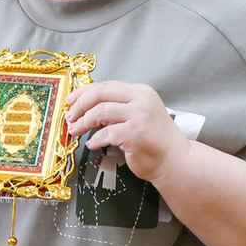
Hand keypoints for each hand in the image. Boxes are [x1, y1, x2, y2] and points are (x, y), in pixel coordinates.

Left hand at [65, 81, 186, 182]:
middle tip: (69, 117)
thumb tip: (84, 107)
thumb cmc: (154, 140)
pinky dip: (95, 139)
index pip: (105, 86)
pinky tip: (92, 145)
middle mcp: (141, 100)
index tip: (70, 101)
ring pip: (100, 112)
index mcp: (140, 91)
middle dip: (80, 106)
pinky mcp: (136, 133)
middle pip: (100, 94)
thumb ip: (117, 107)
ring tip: (75, 131)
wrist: (176, 160)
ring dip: (83, 123)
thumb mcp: (137, 114)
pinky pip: (106, 133)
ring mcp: (140, 116)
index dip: (84, 93)